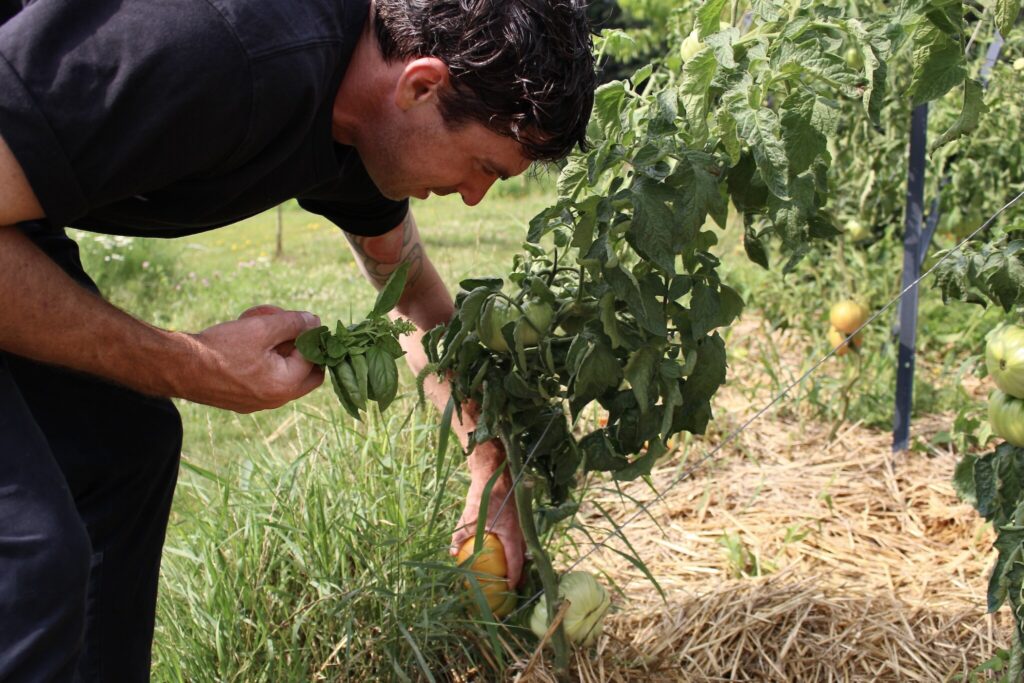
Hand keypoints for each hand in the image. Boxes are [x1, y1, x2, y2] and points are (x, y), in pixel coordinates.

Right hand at [184, 305, 323, 411]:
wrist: (178, 368)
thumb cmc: (220, 349)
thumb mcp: (261, 328)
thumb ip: (293, 324)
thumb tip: (314, 322)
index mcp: (285, 385)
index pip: (314, 359)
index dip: (309, 336)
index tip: (298, 320)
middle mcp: (275, 400)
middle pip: (305, 374)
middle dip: (299, 348)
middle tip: (287, 328)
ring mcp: (258, 403)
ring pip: (283, 374)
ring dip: (278, 350)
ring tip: (260, 325)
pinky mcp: (243, 400)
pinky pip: (265, 380)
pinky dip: (263, 361)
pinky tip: (246, 341)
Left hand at [450, 440, 526, 585]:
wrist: (494, 472)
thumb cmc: (483, 495)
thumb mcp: (468, 518)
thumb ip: (460, 536)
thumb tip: (452, 554)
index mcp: (511, 533)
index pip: (516, 561)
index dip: (514, 577)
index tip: (511, 589)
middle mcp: (519, 530)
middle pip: (522, 556)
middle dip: (518, 572)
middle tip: (512, 585)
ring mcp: (520, 523)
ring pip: (521, 546)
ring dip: (517, 559)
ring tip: (509, 572)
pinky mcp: (516, 517)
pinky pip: (518, 537)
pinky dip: (513, 547)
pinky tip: (503, 550)